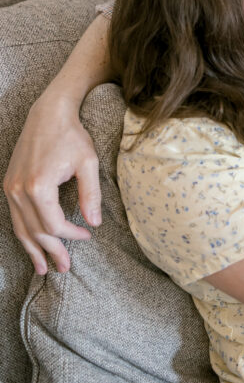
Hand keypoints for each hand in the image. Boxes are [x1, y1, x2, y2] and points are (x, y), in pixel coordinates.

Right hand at [3, 96, 101, 273]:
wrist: (48, 114)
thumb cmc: (71, 136)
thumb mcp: (88, 163)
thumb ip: (91, 194)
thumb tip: (94, 223)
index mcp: (38, 186)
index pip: (53, 225)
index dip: (71, 235)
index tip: (87, 236)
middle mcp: (19, 190)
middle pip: (35, 232)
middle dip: (52, 251)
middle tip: (64, 268)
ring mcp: (10, 188)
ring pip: (20, 228)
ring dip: (33, 250)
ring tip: (44, 269)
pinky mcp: (9, 184)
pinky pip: (15, 217)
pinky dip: (24, 233)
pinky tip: (32, 245)